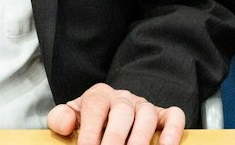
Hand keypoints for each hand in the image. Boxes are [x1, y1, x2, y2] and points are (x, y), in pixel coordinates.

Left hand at [46, 82, 185, 144]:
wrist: (111, 110)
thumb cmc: (91, 119)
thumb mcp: (73, 115)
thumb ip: (61, 118)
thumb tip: (66, 124)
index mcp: (99, 96)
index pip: (95, 107)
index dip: (90, 131)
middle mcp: (124, 98)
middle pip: (122, 111)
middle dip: (114, 138)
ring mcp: (145, 106)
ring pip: (148, 115)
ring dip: (140, 138)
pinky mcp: (163, 116)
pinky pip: (174, 117)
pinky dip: (173, 131)